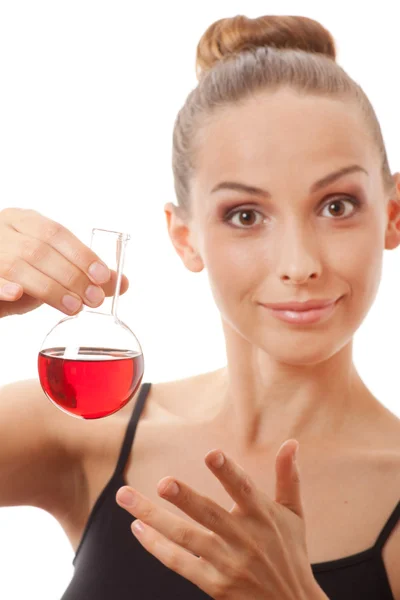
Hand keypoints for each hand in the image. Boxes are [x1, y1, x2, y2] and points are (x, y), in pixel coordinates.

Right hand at [0, 207, 128, 317]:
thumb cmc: (21, 276)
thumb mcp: (53, 272)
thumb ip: (85, 276)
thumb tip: (122, 283)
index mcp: (24, 221)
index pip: (56, 233)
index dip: (81, 254)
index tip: (102, 276)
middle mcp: (3, 230)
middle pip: (38, 250)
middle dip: (71, 276)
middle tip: (93, 299)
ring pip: (16, 265)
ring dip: (49, 288)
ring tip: (73, 306)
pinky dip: (3, 286)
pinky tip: (18, 294)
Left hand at [116, 439, 327, 599]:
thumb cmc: (290, 553)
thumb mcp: (294, 515)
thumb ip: (288, 477)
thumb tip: (291, 442)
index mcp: (262, 515)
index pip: (244, 490)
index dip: (228, 472)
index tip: (211, 454)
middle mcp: (244, 538)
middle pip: (209, 515)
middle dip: (186, 498)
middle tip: (163, 483)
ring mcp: (227, 563)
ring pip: (186, 538)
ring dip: (154, 518)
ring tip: (127, 497)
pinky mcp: (214, 584)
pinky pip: (180, 563)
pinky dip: (157, 546)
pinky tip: (138, 527)